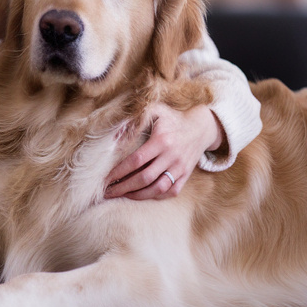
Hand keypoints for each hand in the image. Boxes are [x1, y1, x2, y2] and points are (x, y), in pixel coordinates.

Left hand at [104, 103, 223, 200]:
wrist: (200, 127)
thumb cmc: (172, 118)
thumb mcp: (155, 111)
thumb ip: (134, 120)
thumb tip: (115, 135)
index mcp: (161, 141)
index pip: (136, 161)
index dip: (119, 171)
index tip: (106, 178)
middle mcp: (171, 156)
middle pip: (145, 178)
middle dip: (124, 187)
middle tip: (108, 192)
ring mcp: (180, 168)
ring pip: (157, 188)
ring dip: (138, 195)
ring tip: (122, 195)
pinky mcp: (186, 175)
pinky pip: (171, 191)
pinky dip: (156, 196)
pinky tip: (142, 195)